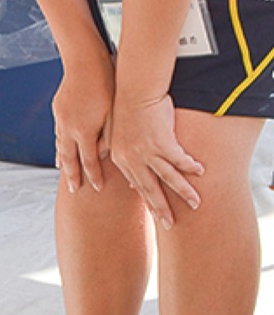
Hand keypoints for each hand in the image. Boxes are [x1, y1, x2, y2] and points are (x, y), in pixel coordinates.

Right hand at [52, 49, 115, 194]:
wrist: (84, 61)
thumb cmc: (105, 84)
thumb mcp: (113, 113)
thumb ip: (109, 136)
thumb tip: (104, 153)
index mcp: (84, 130)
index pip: (89, 160)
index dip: (94, 175)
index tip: (97, 188)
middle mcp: (69, 128)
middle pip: (70, 158)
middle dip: (72, 176)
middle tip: (74, 190)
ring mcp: (61, 119)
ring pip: (60, 146)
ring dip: (63, 161)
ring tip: (64, 172)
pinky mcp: (58, 109)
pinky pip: (57, 133)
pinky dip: (59, 145)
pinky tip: (60, 148)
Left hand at [109, 91, 203, 228]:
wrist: (133, 89)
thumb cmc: (123, 106)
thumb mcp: (113, 131)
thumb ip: (116, 148)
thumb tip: (115, 158)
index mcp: (120, 158)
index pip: (136, 184)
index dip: (147, 199)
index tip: (155, 212)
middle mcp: (133, 160)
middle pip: (150, 189)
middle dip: (162, 208)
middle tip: (171, 224)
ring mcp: (149, 152)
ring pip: (169, 178)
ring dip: (183, 192)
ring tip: (195, 204)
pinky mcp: (163, 143)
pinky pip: (180, 159)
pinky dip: (190, 166)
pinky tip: (201, 171)